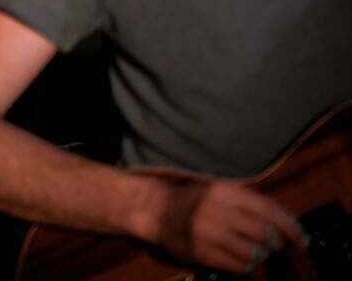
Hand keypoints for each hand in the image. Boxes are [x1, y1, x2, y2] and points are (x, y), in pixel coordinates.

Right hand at [147, 178, 304, 273]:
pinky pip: (238, 266)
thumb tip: (287, 222)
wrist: (154, 210)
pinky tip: (240, 259)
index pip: (268, 210)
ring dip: (260, 255)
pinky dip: (246, 265)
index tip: (302, 240)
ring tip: (253, 251)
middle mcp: (216, 210)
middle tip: (274, 245)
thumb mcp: (218, 190)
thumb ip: (249, 202)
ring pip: (254, 253)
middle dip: (275, 243)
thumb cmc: (193, 200)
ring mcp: (207, 232)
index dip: (291, 227)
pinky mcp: (201, 252)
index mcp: (223, 190)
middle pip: (265, 234)